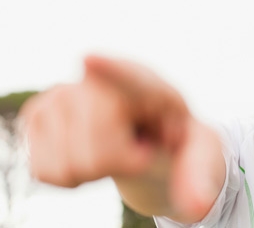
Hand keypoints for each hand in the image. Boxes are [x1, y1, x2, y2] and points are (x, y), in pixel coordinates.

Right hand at [20, 55, 224, 221]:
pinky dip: (70, 178)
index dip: (111, 71)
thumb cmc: (176, 146)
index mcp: (153, 86)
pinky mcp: (37, 115)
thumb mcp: (201, 157)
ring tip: (115, 151)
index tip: (90, 61)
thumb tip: (197, 208)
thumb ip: (202, 178)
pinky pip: (43, 170)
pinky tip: (89, 156)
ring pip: (70, 162)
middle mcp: (104, 80)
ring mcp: (65, 94)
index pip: (132, 79)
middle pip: (99, 141)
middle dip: (123, 161)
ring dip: (97, 171)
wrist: (149, 143)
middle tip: (141, 151)